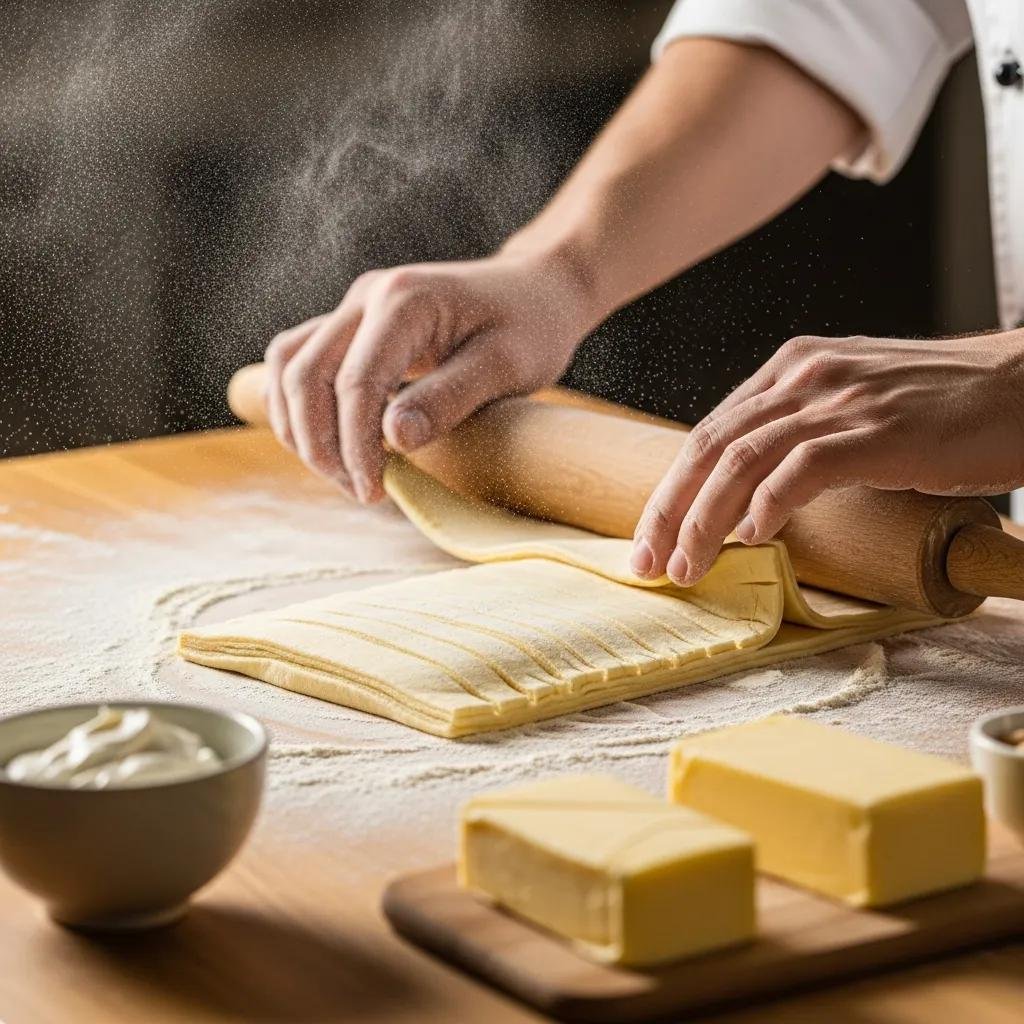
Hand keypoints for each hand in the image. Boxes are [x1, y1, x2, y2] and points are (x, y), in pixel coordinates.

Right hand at [265, 248, 596, 501]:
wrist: (537, 289)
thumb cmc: (531, 327)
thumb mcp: (506, 366)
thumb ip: (449, 398)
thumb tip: (394, 439)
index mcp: (405, 301)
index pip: (356, 382)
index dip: (356, 445)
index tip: (374, 491)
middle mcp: (367, 296)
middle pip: (305, 374)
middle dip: (321, 443)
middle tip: (361, 491)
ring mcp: (354, 306)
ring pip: (289, 366)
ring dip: (302, 427)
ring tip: (346, 475)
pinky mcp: (352, 323)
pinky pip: (299, 361)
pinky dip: (299, 406)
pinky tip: (331, 445)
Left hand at [631, 330, 1023, 585]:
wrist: (1023, 387)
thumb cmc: (942, 406)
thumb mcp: (851, 404)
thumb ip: (797, 434)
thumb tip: (746, 498)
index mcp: (791, 370)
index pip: (710, 433)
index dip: (671, 490)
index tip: (651, 537)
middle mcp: (805, 377)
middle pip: (709, 447)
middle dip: (668, 510)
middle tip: (648, 563)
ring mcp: (840, 400)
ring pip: (742, 460)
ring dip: (704, 521)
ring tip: (688, 567)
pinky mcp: (877, 429)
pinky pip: (802, 467)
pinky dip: (768, 504)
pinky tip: (752, 537)